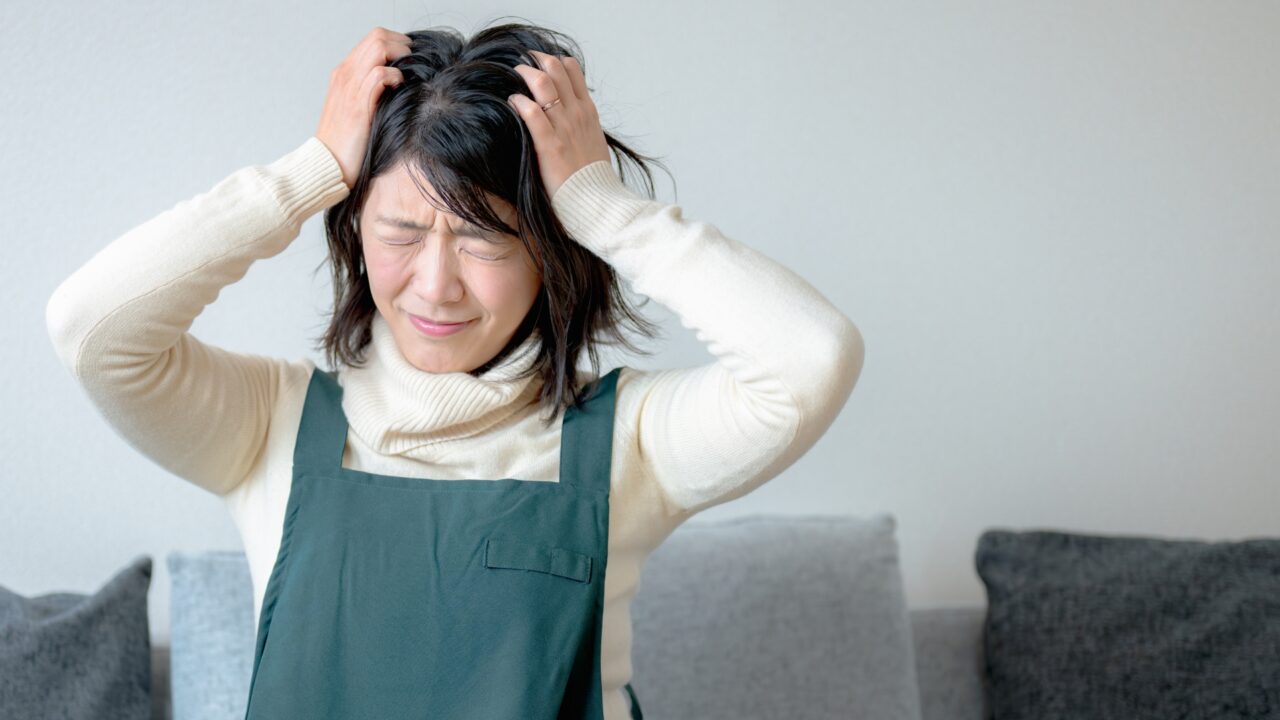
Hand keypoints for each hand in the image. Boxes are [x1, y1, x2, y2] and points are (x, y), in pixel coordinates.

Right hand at [316, 27, 411, 189]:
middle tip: (417, 64)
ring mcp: (349, 87)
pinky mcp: (357, 105)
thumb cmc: (346, 143)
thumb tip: (400, 84)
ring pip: (379, 48)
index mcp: (344, 73)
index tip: (412, 60)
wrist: (326, 164)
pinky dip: (395, 76)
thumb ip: (372, 92)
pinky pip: (379, 75)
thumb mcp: (358, 109)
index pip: (373, 39)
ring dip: (402, 57)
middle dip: (403, 45)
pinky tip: (400, 88)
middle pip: (378, 36)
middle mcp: (345, 74)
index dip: (397, 43)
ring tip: (412, 74)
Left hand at [508, 50, 611, 200]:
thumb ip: (581, 124)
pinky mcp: (550, 145)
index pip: (572, 69)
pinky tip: (512, 102)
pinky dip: (519, 101)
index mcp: (587, 111)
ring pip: (542, 83)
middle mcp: (576, 113)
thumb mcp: (593, 141)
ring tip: (513, 77)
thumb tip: (569, 117)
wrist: (598, 202)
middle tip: (520, 64)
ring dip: (524, 74)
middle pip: (555, 68)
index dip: (552, 60)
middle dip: (534, 60)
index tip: (537, 64)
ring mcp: (564, 127)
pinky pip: (532, 113)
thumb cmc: (592, 177)